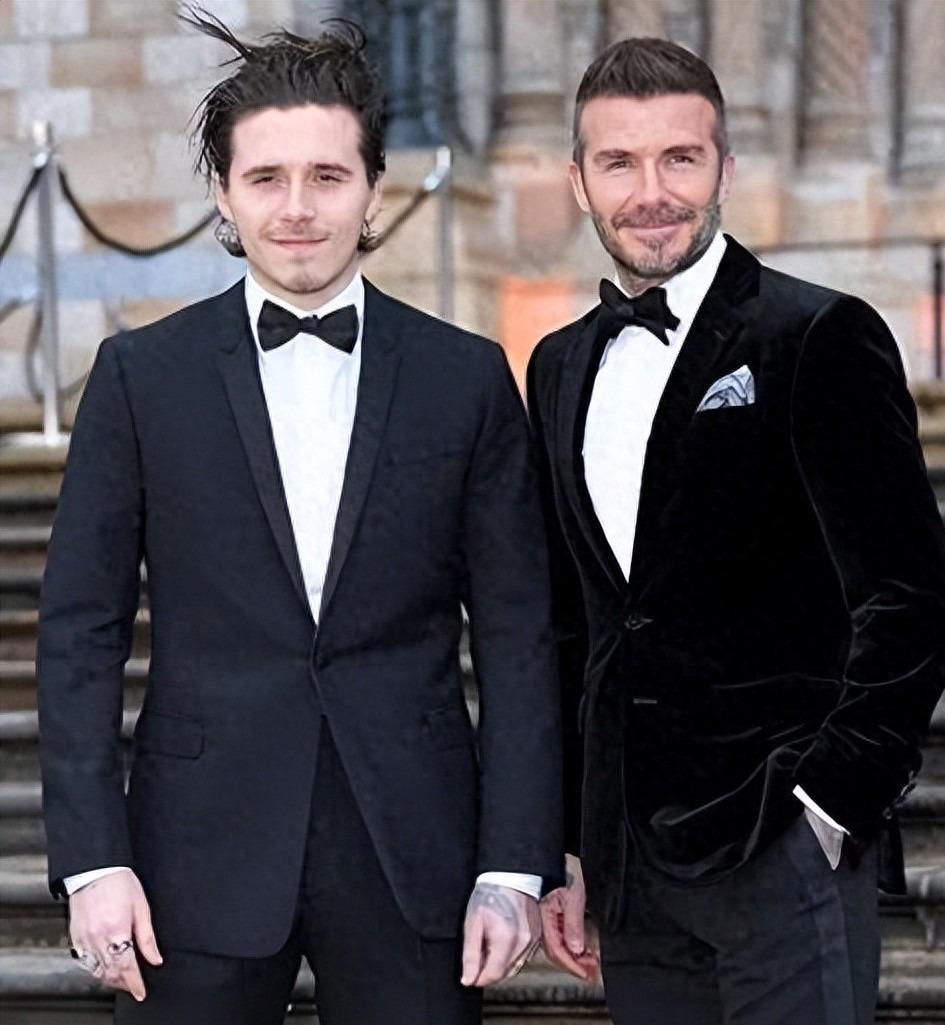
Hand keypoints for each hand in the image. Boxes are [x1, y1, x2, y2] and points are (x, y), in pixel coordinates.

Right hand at [68, 869, 162, 1000]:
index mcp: (116, 930)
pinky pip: (85, 962)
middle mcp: (97, 938)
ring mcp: (83, 940)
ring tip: (123, 978)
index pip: (126, 967)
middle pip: (110, 973)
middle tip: (134, 986)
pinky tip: (106, 965)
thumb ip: (147, 937)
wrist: (94, 870)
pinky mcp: (75, 938)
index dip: (135, 983)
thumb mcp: (142, 907)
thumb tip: (155, 959)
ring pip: (96, 971)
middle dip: (123, 983)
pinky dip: (96, 969)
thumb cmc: (120, 883)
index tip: (141, 992)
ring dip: (110, 978)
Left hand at [460, 882, 540, 986]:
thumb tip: (468, 980)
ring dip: (501, 963)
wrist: (510, 876)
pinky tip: (503, 940)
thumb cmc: (489, 895)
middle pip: (504, 973)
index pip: (493, 975)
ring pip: (514, 967)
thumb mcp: (472, 923)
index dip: (479, 978)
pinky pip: (523, 957)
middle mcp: (523, 943)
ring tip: (491, 943)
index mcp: (506, 940)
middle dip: (489, 970)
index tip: (470, 974)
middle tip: (479, 952)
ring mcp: (533, 940)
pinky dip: (511, 955)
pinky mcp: (538, 937)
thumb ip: (470, 954)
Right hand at [540, 854, 599, 982]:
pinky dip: (570, 944)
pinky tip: (580, 947)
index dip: (571, 965)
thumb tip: (576, 948)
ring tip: (589, 962)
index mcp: (544, 915)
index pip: (556, 949)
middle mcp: (542, 919)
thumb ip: (573, 923)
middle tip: (591, 971)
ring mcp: (546, 916)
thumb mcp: (575, 896)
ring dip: (573, 956)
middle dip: (573, 964)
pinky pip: (558, 934)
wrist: (556, 854)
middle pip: (555, 950)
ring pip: (557, 944)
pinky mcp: (551, 913)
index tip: (586, 974)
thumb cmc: (565, 868)